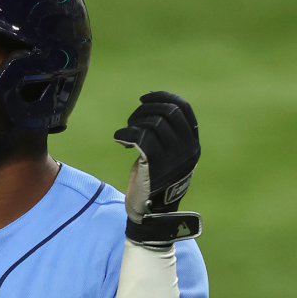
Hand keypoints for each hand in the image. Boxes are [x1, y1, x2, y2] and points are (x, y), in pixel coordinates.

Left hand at [114, 91, 201, 244]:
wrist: (151, 213)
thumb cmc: (155, 180)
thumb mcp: (168, 155)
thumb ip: (166, 133)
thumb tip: (153, 104)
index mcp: (192, 144)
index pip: (183, 108)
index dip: (163, 97)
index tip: (145, 98)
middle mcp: (187, 149)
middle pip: (168, 112)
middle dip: (146, 108)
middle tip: (133, 118)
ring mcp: (173, 158)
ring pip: (153, 123)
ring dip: (135, 122)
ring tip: (127, 132)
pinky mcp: (155, 165)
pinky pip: (140, 138)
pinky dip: (125, 133)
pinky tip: (119, 139)